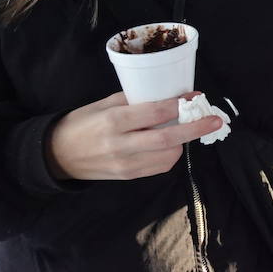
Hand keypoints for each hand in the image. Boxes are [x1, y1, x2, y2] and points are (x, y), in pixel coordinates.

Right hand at [46, 92, 223, 180]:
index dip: (179, 105)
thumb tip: (165, 94)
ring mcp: (125, 164)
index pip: (154, 113)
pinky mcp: (129, 176)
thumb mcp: (102, 104)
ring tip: (190, 127)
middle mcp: (121, 145)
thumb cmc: (80, 123)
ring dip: (184, 141)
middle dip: (195, 129)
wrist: (57, 156)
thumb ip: (133, 101)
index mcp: (113, 121)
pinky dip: (171, 154)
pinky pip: (160, 167)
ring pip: (167, 155)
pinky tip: (171, 144)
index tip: (196, 97)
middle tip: (215, 120)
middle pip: (167, 139)